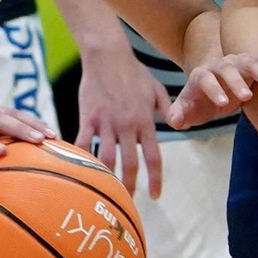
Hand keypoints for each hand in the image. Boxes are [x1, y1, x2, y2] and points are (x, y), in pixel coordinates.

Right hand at [77, 40, 170, 199]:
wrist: (108, 55)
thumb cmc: (133, 71)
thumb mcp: (156, 90)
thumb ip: (167, 109)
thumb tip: (179, 125)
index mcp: (145, 121)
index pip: (153, 157)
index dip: (155, 179)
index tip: (155, 196)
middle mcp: (127, 125)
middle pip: (130, 163)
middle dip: (130, 186)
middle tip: (128, 202)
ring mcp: (107, 122)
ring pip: (107, 157)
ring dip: (107, 177)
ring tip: (106, 192)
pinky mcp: (89, 117)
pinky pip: (83, 142)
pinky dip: (80, 157)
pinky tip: (77, 170)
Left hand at [166, 51, 257, 132]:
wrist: (210, 86)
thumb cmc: (198, 102)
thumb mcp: (186, 110)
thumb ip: (178, 115)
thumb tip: (176, 121)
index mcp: (201, 75)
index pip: (205, 79)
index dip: (213, 90)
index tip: (222, 104)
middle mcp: (220, 65)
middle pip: (229, 69)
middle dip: (237, 83)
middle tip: (246, 98)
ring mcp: (237, 62)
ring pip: (251, 63)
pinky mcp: (252, 63)